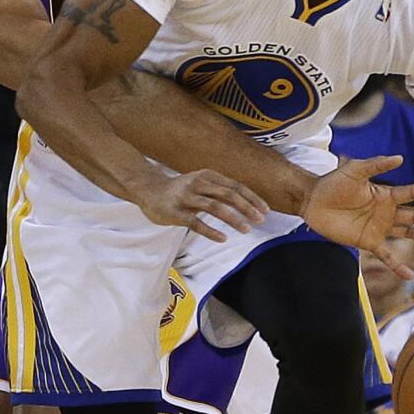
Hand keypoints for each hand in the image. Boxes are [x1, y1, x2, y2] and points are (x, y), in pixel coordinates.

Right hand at [133, 169, 267, 241]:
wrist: (148, 190)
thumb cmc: (180, 190)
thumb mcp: (201, 184)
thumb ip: (220, 190)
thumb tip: (247, 202)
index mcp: (207, 176)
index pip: (235, 186)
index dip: (252, 198)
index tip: (266, 210)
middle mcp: (198, 183)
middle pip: (227, 195)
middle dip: (246, 207)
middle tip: (260, 220)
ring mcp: (185, 197)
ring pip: (214, 207)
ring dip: (233, 218)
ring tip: (246, 229)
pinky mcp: (175, 212)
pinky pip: (195, 222)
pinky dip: (211, 231)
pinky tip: (223, 238)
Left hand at [299, 155, 413, 278]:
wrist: (313, 201)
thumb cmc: (333, 183)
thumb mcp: (354, 170)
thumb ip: (375, 165)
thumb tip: (399, 158)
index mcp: (385, 194)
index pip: (413, 193)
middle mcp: (387, 212)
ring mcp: (379, 228)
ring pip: (410, 235)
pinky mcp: (368, 242)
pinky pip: (387, 256)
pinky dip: (398, 266)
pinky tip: (410, 275)